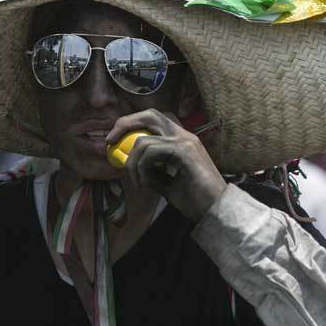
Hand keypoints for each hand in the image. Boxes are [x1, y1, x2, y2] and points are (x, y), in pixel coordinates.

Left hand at [106, 110, 226, 222]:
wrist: (215, 210)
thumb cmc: (195, 200)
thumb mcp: (168, 184)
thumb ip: (153, 174)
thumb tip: (134, 168)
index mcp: (182, 140)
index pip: (154, 119)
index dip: (132, 124)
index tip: (114, 140)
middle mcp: (184, 135)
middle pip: (150, 115)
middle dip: (125, 124)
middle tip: (110, 141)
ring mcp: (185, 142)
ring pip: (144, 140)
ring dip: (131, 162)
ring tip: (135, 181)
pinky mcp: (183, 152)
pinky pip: (151, 152)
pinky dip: (140, 167)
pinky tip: (143, 183)